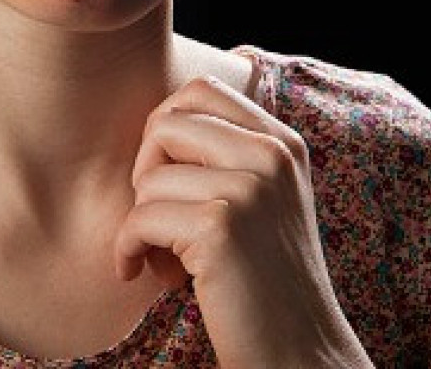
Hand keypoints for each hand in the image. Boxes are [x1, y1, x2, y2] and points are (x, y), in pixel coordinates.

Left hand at [113, 75, 373, 368]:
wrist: (302, 355)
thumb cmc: (265, 279)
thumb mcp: (263, 199)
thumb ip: (227, 152)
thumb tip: (156, 120)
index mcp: (282, 142)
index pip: (201, 89)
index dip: (166, 127)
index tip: (167, 173)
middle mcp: (271, 155)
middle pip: (166, 122)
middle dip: (146, 169)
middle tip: (158, 213)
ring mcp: (249, 188)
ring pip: (149, 176)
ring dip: (141, 221)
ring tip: (165, 257)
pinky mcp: (220, 227)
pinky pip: (140, 218)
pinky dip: (128, 248)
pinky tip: (141, 270)